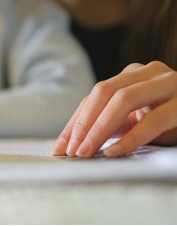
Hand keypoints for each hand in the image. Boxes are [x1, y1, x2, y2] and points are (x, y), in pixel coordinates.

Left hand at [52, 61, 176, 157]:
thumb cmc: (170, 118)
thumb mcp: (136, 120)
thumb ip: (112, 124)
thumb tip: (77, 142)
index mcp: (130, 75)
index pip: (93, 98)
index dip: (74, 123)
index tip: (60, 147)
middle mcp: (146, 72)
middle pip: (102, 93)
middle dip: (83, 125)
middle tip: (71, 152)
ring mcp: (167, 82)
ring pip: (123, 99)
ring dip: (99, 129)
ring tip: (85, 153)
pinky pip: (153, 119)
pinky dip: (130, 138)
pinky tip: (114, 152)